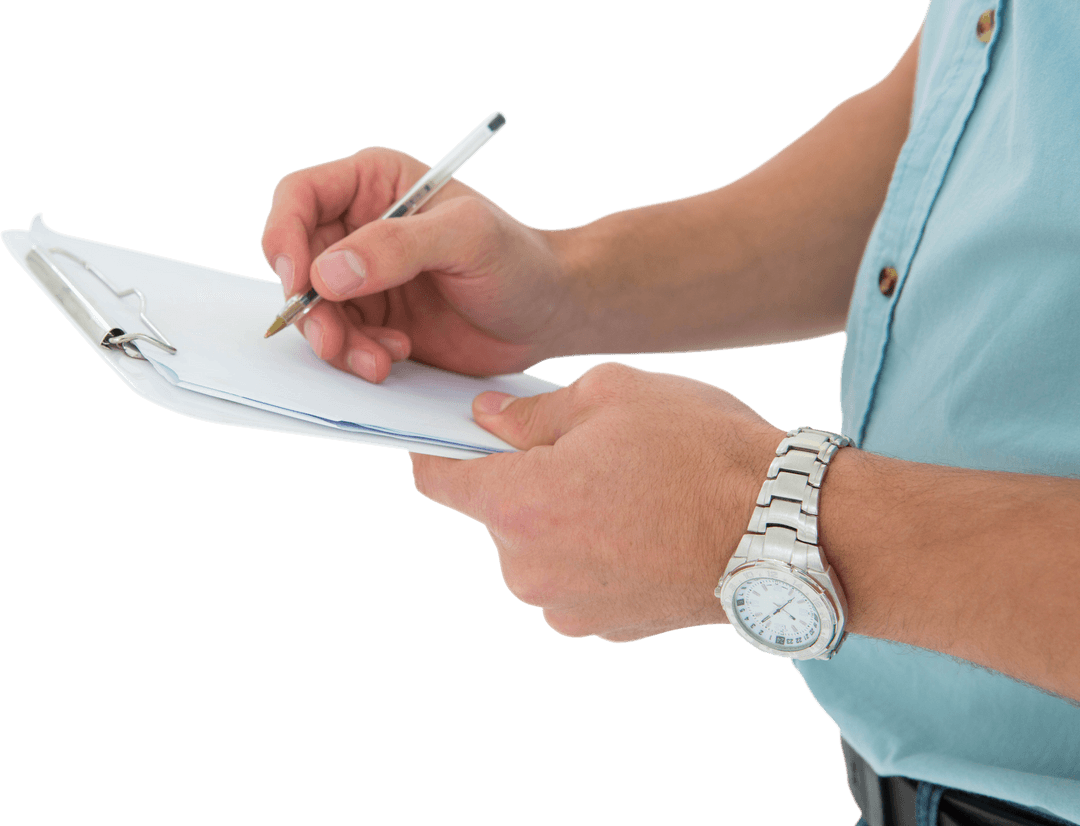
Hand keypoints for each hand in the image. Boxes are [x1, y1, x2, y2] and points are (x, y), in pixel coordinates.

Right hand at [261, 146, 576, 382]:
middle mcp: (360, 227)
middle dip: (309, 308)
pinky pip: (340, 340)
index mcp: (375, 184)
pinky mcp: (376, 320)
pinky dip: (356, 356)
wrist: (548, 313)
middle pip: (296, 262)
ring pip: (314, 309)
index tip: (298, 282)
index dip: (284, 236)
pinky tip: (395, 358)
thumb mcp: (466, 238)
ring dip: (335, 341)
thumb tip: (326, 273)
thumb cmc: (519, 259)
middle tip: (334, 340)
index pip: (299, 197)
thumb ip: (398, 246)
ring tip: (379, 360)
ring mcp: (365, 277)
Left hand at [410, 362, 783, 641]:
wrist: (786, 531)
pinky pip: (577, 578)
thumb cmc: (703, 453)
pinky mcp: (607, 627)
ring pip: (538, 548)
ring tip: (628, 489)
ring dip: (564, 518)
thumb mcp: (613, 396)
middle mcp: (530, 570)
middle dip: (525, 478)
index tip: (452, 432)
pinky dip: (595, 551)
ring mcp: (568, 607)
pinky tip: (644, 525)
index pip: (438, 479)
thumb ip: (532, 413)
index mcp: (520, 506)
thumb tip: (488, 420)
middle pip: (497, 514)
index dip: (438, 448)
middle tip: (584, 449)